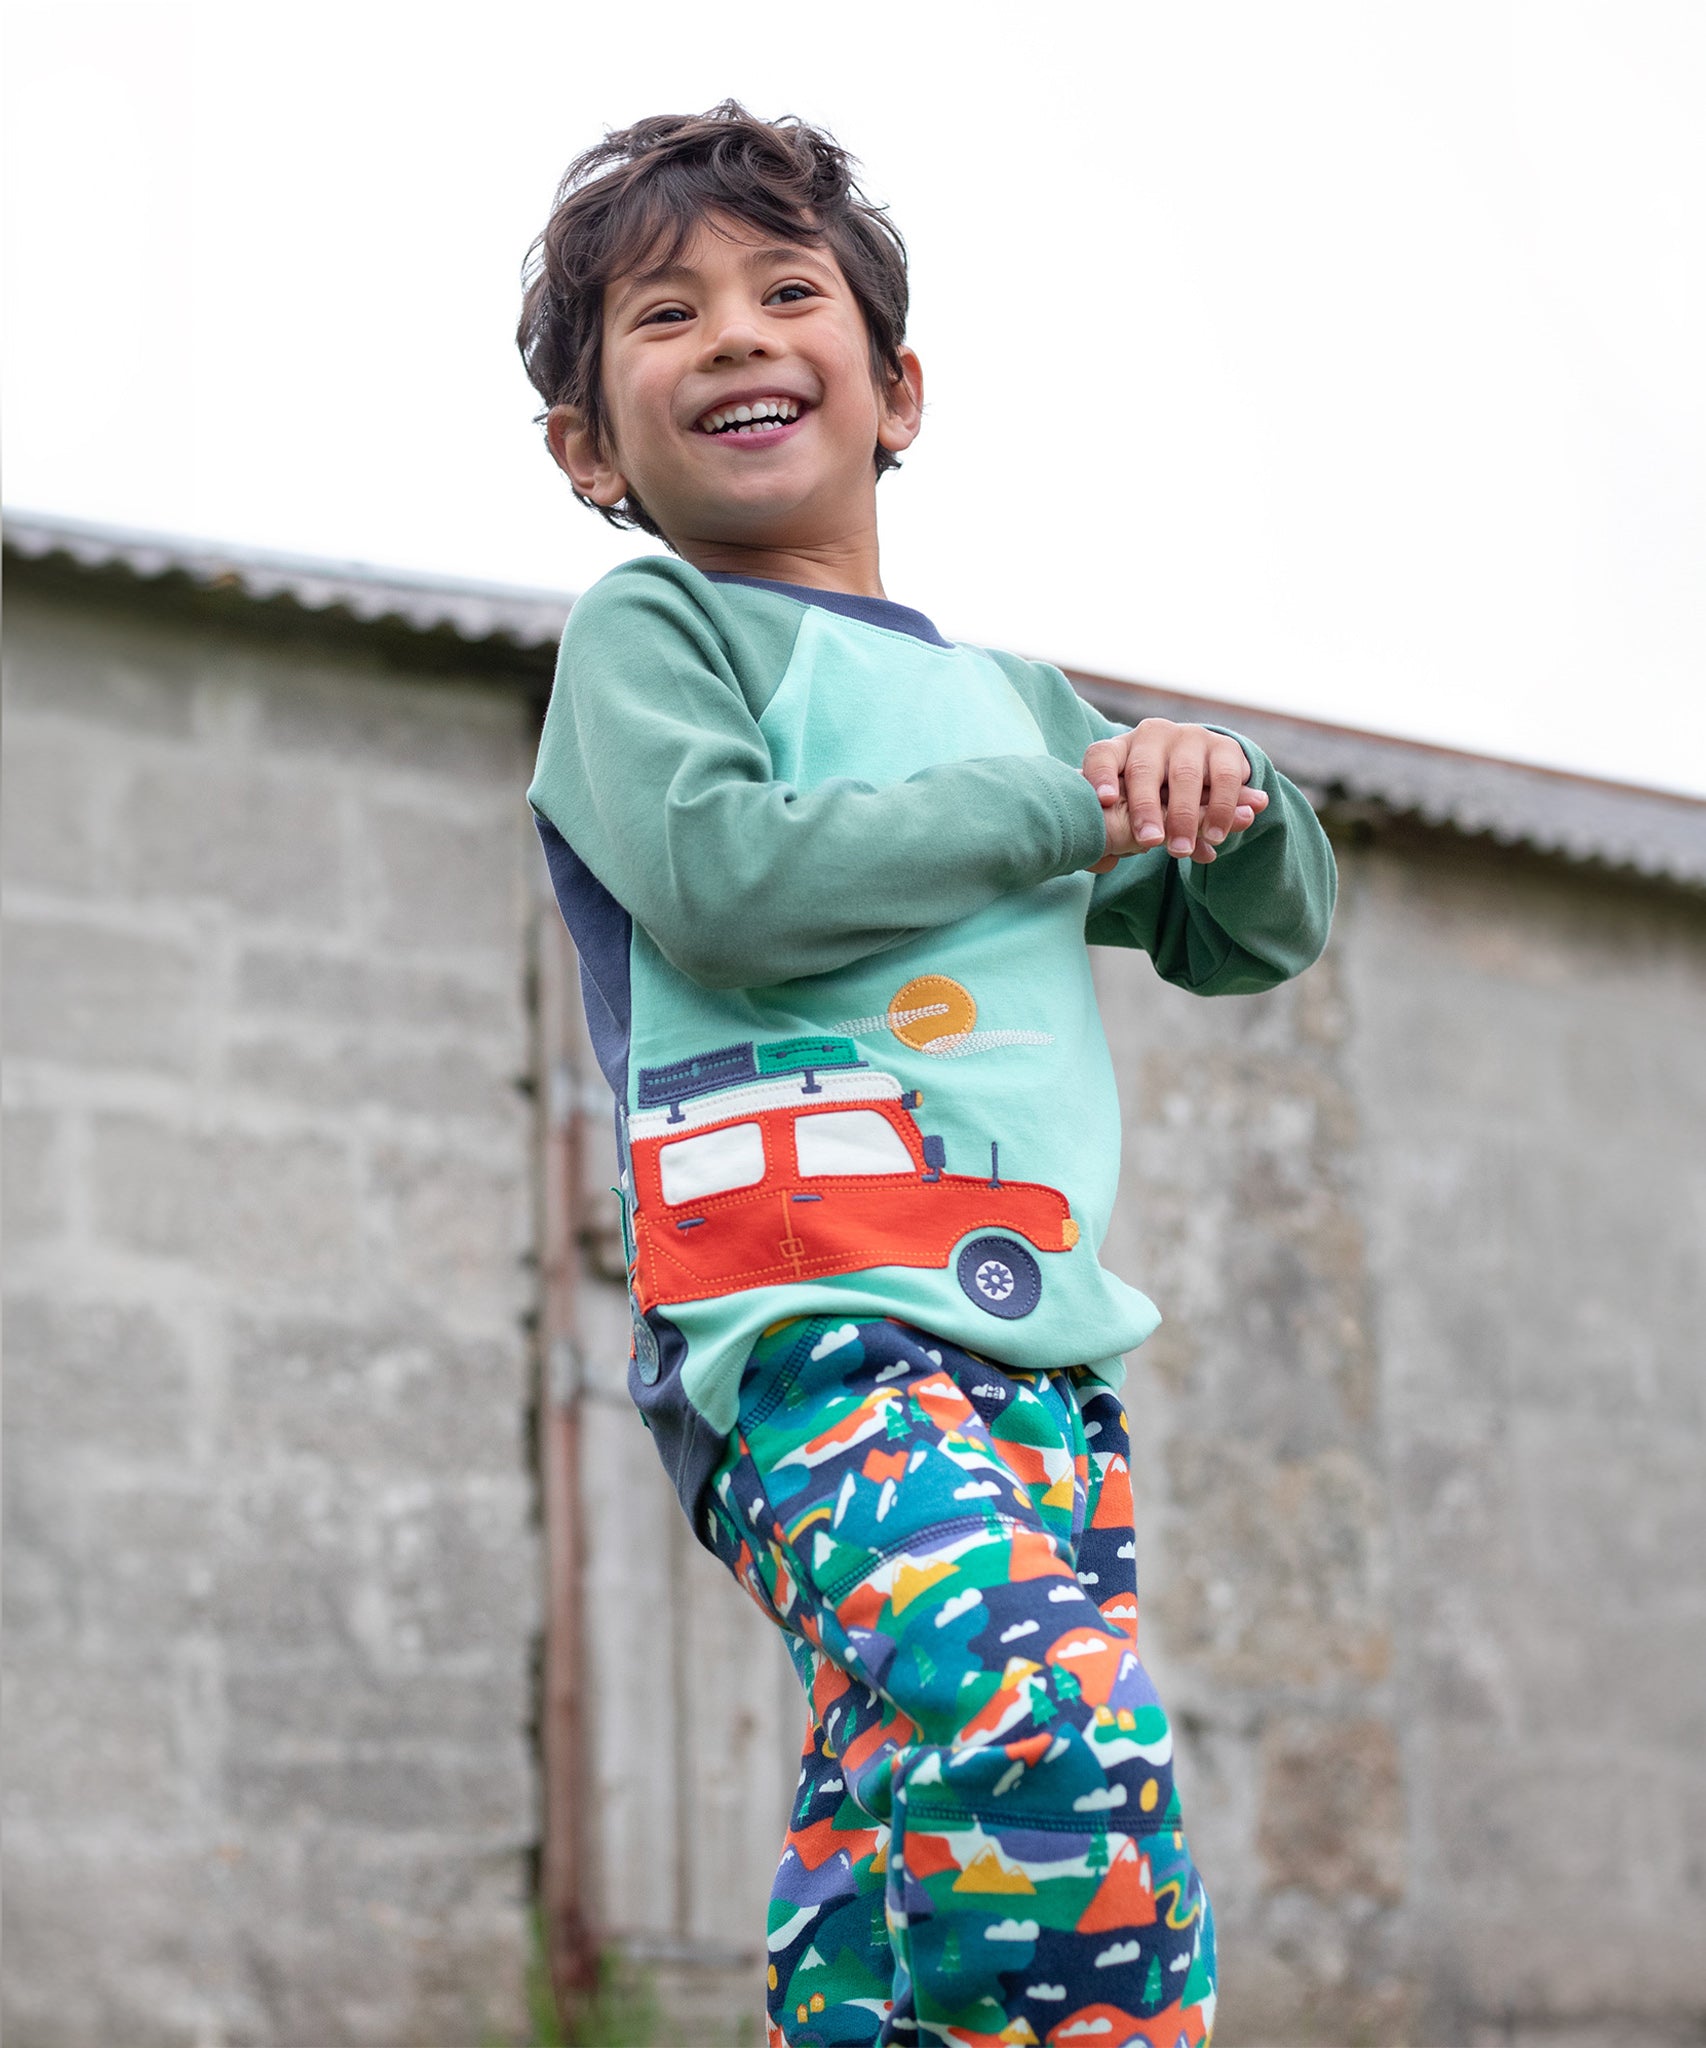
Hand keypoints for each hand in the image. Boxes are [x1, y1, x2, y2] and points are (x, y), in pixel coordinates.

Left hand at [1082, 719, 1269, 870]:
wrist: (1205, 774)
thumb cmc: (1151, 798)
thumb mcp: (1131, 810)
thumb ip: (1119, 830)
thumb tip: (1105, 863)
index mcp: (1120, 749)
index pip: (1102, 757)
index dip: (1100, 777)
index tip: (1105, 801)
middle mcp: (1153, 736)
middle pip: (1143, 770)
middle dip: (1146, 808)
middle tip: (1150, 841)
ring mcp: (1189, 737)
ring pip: (1185, 775)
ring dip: (1185, 816)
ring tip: (1183, 849)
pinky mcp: (1224, 747)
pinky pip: (1224, 778)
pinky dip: (1221, 809)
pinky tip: (1214, 837)